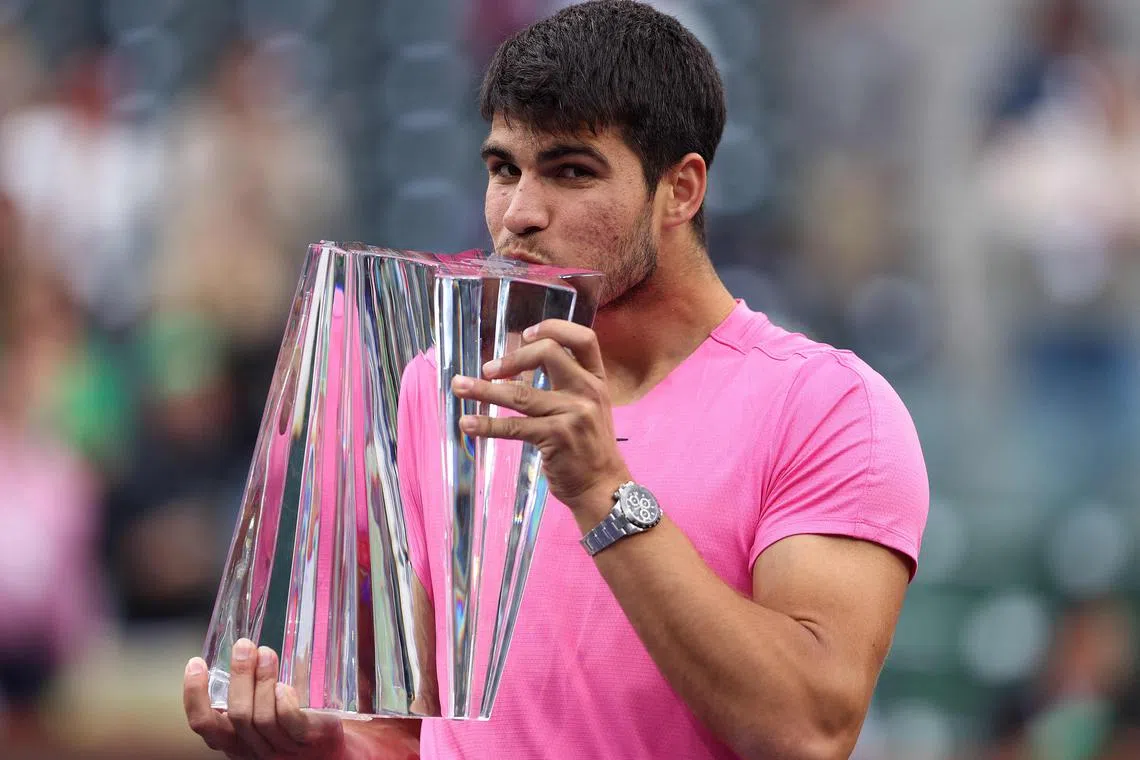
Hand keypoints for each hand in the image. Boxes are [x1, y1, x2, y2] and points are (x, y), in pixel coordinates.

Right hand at [183, 639, 345, 758]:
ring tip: (267, 654)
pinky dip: (283, 701)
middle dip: (239, 676)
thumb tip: (244, 646)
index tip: (196, 663)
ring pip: (261, 718)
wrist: (335, 743)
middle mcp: (253, 747)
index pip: (204, 724)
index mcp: (235, 738)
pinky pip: (289, 723)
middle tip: (244, 646)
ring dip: (262, 681)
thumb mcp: (265, 704)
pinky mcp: (306, 741)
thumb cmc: (297, 719)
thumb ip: (252, 685)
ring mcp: (280, 747)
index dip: (195, 695)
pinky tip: (284, 685)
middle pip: (236, 715)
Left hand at [451, 319, 629, 512]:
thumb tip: (518, 365)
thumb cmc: (589, 447)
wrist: (603, 487)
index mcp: (597, 380)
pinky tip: (467, 424)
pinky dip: (486, 425)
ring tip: (459, 387)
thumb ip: (567, 386)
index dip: (553, 328)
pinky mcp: (556, 437)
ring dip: (484, 389)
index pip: (583, 338)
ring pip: (521, 393)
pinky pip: (514, 427)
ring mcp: (573, 413)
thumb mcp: (589, 408)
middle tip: (488, 370)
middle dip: (512, 358)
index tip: (526, 334)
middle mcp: (588, 391)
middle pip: (548, 353)